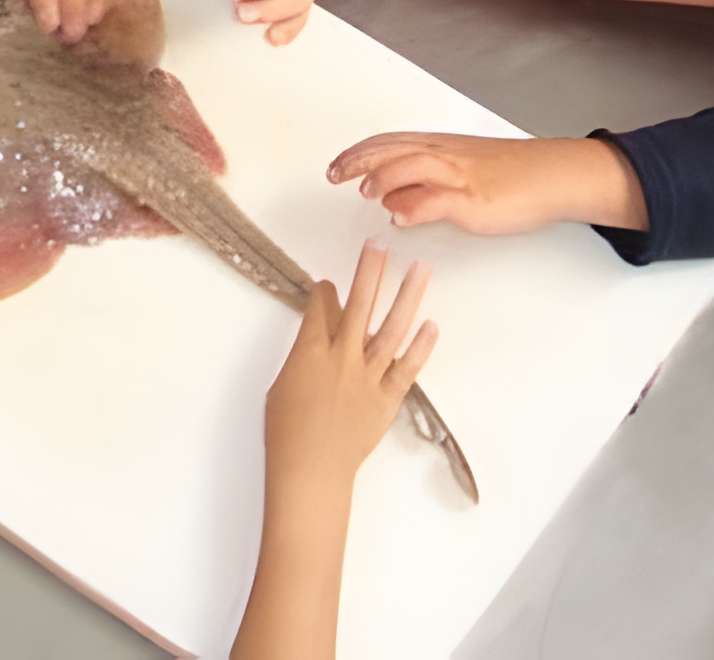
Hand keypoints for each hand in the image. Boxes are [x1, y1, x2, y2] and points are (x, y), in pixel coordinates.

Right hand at [263, 243, 435, 496]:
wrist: (311, 471)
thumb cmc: (286, 432)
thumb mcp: (282, 384)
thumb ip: (302, 357)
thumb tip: (316, 341)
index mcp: (310, 350)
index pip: (321, 306)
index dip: (324, 292)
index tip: (328, 286)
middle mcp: (343, 355)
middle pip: (359, 303)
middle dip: (369, 270)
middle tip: (380, 243)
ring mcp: (369, 376)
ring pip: (391, 327)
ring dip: (407, 295)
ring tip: (420, 269)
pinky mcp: (387, 398)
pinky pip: (407, 368)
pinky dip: (420, 346)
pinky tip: (431, 325)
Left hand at [329, 130, 622, 235]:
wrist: (551, 175)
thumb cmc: (511, 173)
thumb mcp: (461, 172)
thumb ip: (425, 184)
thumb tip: (392, 197)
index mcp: (441, 146)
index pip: (390, 142)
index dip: (360, 152)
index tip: (337, 163)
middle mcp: (446, 155)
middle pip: (393, 149)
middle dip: (359, 160)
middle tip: (333, 174)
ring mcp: (460, 176)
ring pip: (413, 165)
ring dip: (385, 176)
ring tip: (366, 193)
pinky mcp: (475, 199)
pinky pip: (439, 199)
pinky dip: (416, 205)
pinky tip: (400, 215)